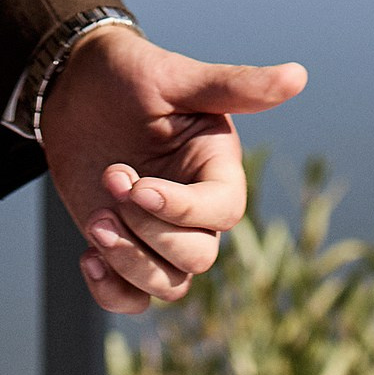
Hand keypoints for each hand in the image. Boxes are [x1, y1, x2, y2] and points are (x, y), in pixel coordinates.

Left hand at [40, 23, 306, 313]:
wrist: (75, 89)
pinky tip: (87, 257)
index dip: (182, 209)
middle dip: (147, 229)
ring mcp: (161, 235)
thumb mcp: (178, 78)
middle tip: (111, 179)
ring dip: (128, 261)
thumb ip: (235, 86)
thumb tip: (298, 75)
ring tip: (95, 219)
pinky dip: (111, 293)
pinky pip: (132, 299)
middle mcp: (197, 209)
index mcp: (218, 169)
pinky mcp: (126, 250)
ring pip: (169, 284)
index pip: (223, 212)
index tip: (136, 186)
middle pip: (198, 257)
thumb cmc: (131, 75)